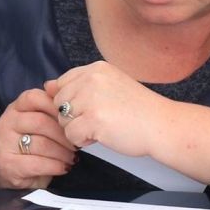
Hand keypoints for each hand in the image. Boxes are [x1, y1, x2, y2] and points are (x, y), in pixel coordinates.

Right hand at [0, 87, 77, 188]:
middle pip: (40, 121)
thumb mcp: (41, 127)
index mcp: (16, 108)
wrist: (14, 176)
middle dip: (64, 135)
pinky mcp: (8, 165)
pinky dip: (55, 166)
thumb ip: (52, 114)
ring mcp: (4, 144)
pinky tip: (64, 168)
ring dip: (62, 152)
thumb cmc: (34, 147)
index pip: (34, 97)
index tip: (72, 120)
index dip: (56, 107)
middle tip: (76, 144)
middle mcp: (6, 122)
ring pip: (41, 144)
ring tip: (72, 157)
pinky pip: (37, 164)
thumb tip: (76, 110)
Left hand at [48, 61, 172, 156]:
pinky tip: (101, 136)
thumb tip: (47, 85)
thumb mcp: (110, 86)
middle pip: (59, 102)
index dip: (72, 102)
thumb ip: (80, 85)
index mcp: (96, 69)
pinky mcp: (93, 119)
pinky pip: (71, 135)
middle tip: (99, 120)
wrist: (162, 126)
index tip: (92, 108)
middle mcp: (92, 79)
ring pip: (62, 120)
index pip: (62, 83)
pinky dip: (83, 141)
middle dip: (73, 116)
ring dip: (78, 129)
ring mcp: (92, 98)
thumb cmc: (139, 111)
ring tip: (102, 127)